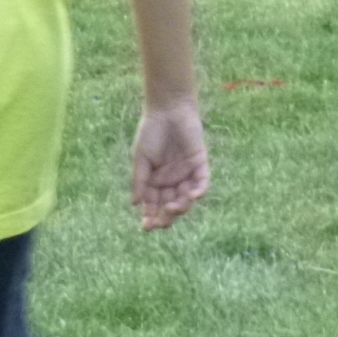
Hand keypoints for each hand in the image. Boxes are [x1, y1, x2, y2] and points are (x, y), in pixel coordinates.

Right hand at [129, 101, 208, 229]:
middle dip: (166, 216)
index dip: (150, 215)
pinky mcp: (200, 165)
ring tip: (172, 209)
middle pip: (170, 205)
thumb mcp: (140, 158)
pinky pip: (202, 183)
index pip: (154, 203)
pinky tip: (191, 197)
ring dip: (181, 206)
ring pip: (186, 198)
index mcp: (155, 180)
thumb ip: (140, 180)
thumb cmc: (150, 132)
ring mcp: (187, 174)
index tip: (146, 226)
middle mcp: (172, 180)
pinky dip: (198, 192)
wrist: (167, 110)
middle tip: (160, 223)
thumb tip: (135, 203)